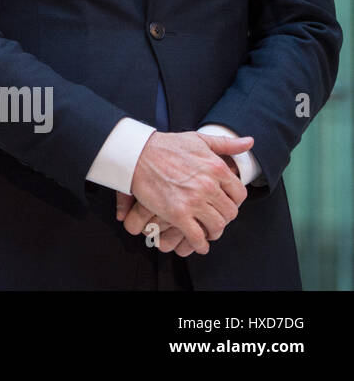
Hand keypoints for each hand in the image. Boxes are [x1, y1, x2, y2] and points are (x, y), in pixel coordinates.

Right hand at [128, 131, 252, 254]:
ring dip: (213, 232)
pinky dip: (200, 244)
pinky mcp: (177, 213)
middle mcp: (209, 185)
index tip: (225, 204)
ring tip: (207, 232)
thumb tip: (250, 142)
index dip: (233, 202)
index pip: (239, 195)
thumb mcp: (198, 139)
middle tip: (215, 219)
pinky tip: (199, 244)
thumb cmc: (165, 146)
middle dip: (224, 218)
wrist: (135, 153)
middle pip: (229, 213)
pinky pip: (197, 237)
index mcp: (217, 168)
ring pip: (216, 226)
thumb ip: (226, 143)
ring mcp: (193, 201)